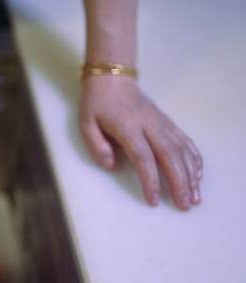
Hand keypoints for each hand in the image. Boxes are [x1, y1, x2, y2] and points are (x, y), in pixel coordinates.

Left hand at [79, 75, 202, 209]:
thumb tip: (109, 166)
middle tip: (184, 205)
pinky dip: (194, 158)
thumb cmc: (97, 103)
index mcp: (128, 127)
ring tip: (195, 197)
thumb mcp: (86, 123)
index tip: (153, 200)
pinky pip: (185, 141)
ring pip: (181, 150)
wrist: (113, 77)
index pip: (143, 157)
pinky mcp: (167, 122)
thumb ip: (96, 145)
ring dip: (190, 175)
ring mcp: (161, 123)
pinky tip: (197, 175)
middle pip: (169, 156)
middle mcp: (150, 125)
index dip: (150, 180)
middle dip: (179, 182)